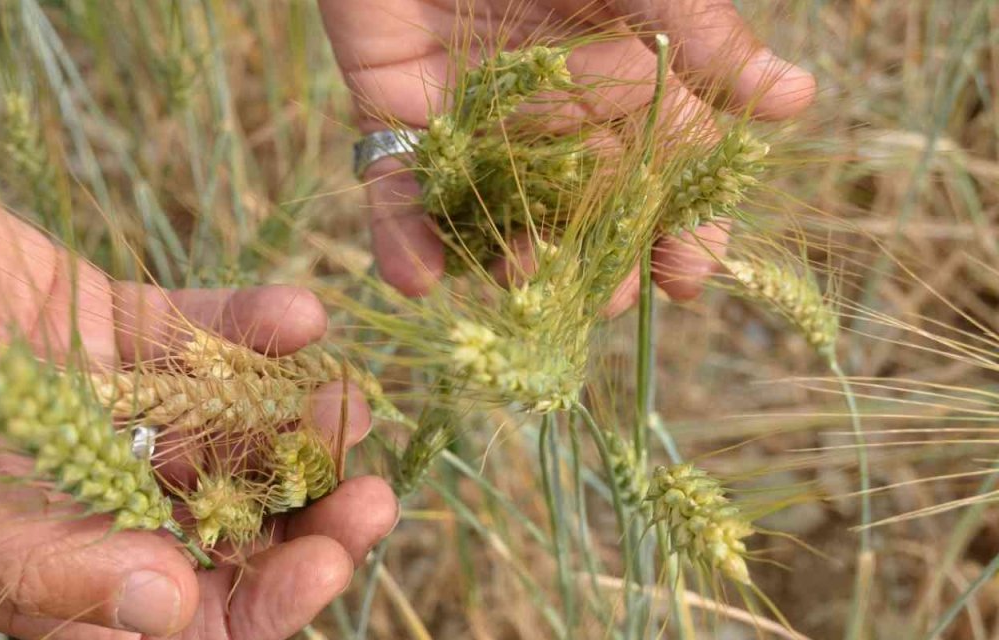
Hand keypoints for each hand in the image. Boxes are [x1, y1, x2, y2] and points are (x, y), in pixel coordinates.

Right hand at [0, 105, 396, 638]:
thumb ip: (54, 570)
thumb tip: (174, 616)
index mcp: (65, 566)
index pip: (194, 611)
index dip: (270, 599)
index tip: (328, 561)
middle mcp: (103, 495)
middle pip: (235, 523)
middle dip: (310, 513)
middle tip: (375, 492)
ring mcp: (116, 408)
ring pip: (234, 427)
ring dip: (298, 419)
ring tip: (353, 402)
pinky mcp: (115, 323)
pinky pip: (201, 333)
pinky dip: (252, 327)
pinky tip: (299, 318)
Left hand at [320, 0, 815, 307]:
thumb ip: (701, 37)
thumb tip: (796, 97)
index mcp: (620, 90)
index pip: (661, 180)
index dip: (679, 231)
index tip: (689, 277)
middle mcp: (551, 122)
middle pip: (581, 216)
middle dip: (595, 265)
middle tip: (605, 300)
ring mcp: (475, 128)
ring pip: (495, 216)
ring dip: (506, 261)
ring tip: (521, 285)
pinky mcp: (398, 122)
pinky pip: (398, 192)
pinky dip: (403, 238)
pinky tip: (418, 279)